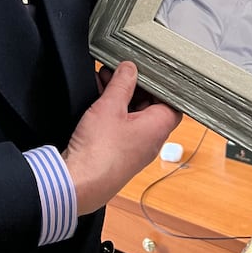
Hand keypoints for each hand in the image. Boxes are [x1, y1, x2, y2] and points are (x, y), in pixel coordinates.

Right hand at [65, 61, 180, 215]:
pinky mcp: (119, 153)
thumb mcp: (110, 106)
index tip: (146, 70)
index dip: (160, 84)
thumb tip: (130, 69)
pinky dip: (113, 111)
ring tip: (105, 80)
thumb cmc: (100, 151)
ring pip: (134, 115)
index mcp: (157, 128)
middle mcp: (150, 140)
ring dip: (121, 97)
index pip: (171, 101)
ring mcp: (135, 148)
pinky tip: (98, 98)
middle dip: (135, 86)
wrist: (79, 182)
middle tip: (121, 72)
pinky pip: (121, 126)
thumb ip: (122, 84)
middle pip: (151, 106)